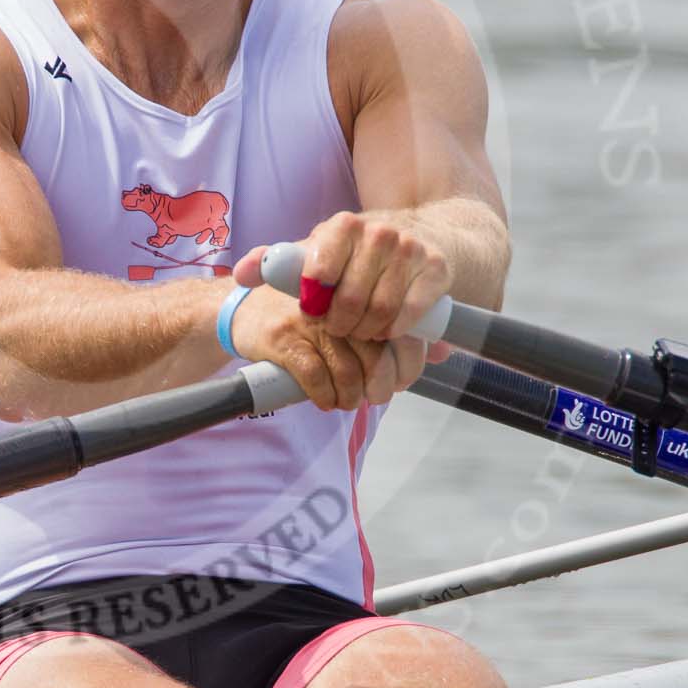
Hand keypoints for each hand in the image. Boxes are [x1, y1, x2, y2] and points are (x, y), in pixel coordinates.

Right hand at [225, 286, 422, 409]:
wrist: (243, 310)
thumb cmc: (305, 315)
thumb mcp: (349, 310)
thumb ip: (394, 327)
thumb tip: (445, 353)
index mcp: (359, 287)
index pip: (399, 326)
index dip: (407, 360)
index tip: (402, 379)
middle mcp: (336, 299)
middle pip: (376, 351)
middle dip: (381, 385)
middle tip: (376, 396)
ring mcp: (309, 319)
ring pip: (348, 369)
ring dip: (352, 396)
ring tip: (349, 401)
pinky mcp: (283, 339)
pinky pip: (316, 376)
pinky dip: (325, 395)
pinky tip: (326, 399)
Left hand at [233, 212, 450, 347]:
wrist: (419, 237)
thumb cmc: (355, 254)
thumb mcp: (314, 252)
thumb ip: (273, 263)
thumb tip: (239, 274)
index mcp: (341, 226)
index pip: (318, 272)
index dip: (313, 302)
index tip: (312, 314)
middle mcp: (378, 232)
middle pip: (350, 300)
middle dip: (339, 324)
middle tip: (336, 330)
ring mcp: (410, 249)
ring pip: (380, 311)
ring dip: (367, 332)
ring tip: (360, 332)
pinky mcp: (435, 270)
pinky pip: (411, 314)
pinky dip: (396, 330)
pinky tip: (386, 330)